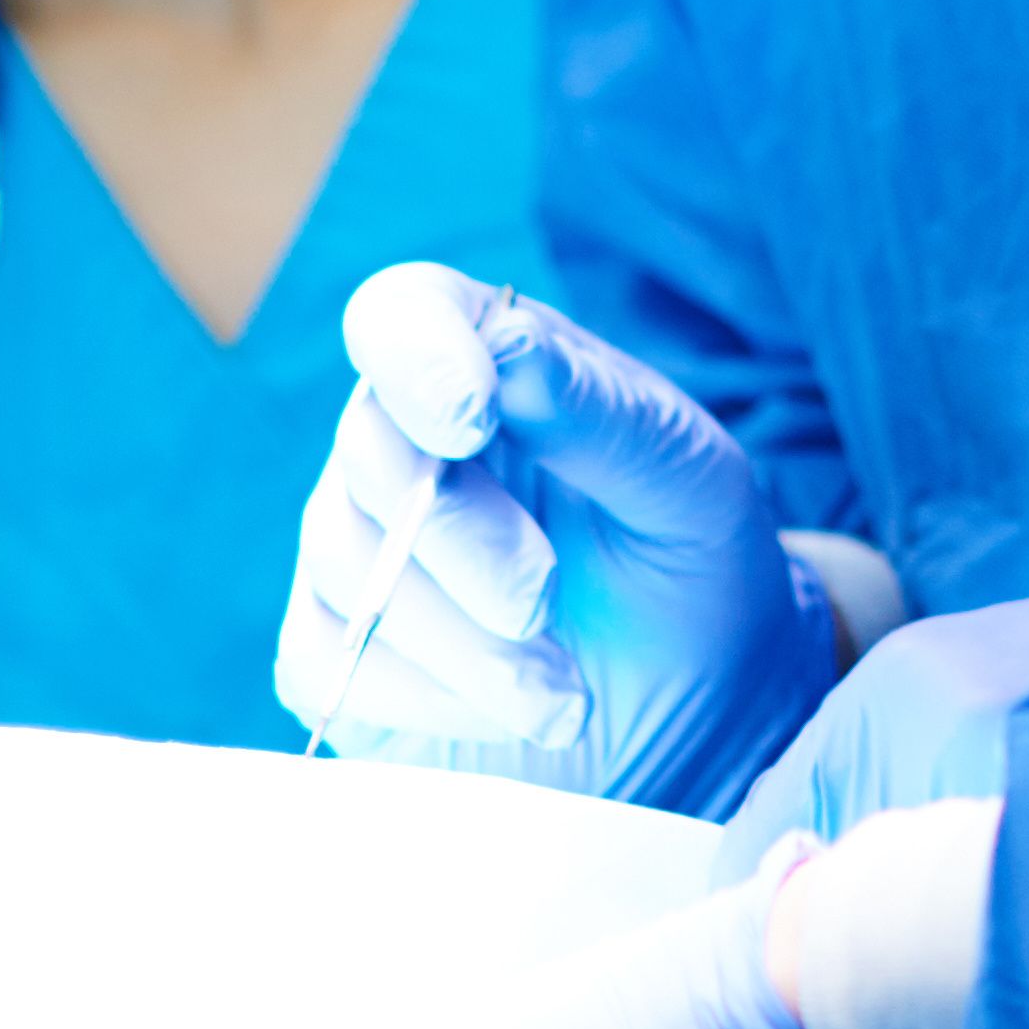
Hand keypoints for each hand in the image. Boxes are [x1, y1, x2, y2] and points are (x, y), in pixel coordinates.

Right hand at [272, 267, 845, 809]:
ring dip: (463, 642)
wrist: (699, 701)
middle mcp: (401, 439)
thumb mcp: (686, 484)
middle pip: (369, 455)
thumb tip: (511, 348)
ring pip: (348, 566)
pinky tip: (508, 711)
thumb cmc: (692, 562)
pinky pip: (329, 662)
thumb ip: (602, 414)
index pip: (403, 318)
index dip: (419, 357)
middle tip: (545, 603)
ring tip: (565, 694)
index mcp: (486, 364)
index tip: (473, 420)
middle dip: (462, 540)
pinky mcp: (339, 649)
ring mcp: (357, 542)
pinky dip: (425, 697)